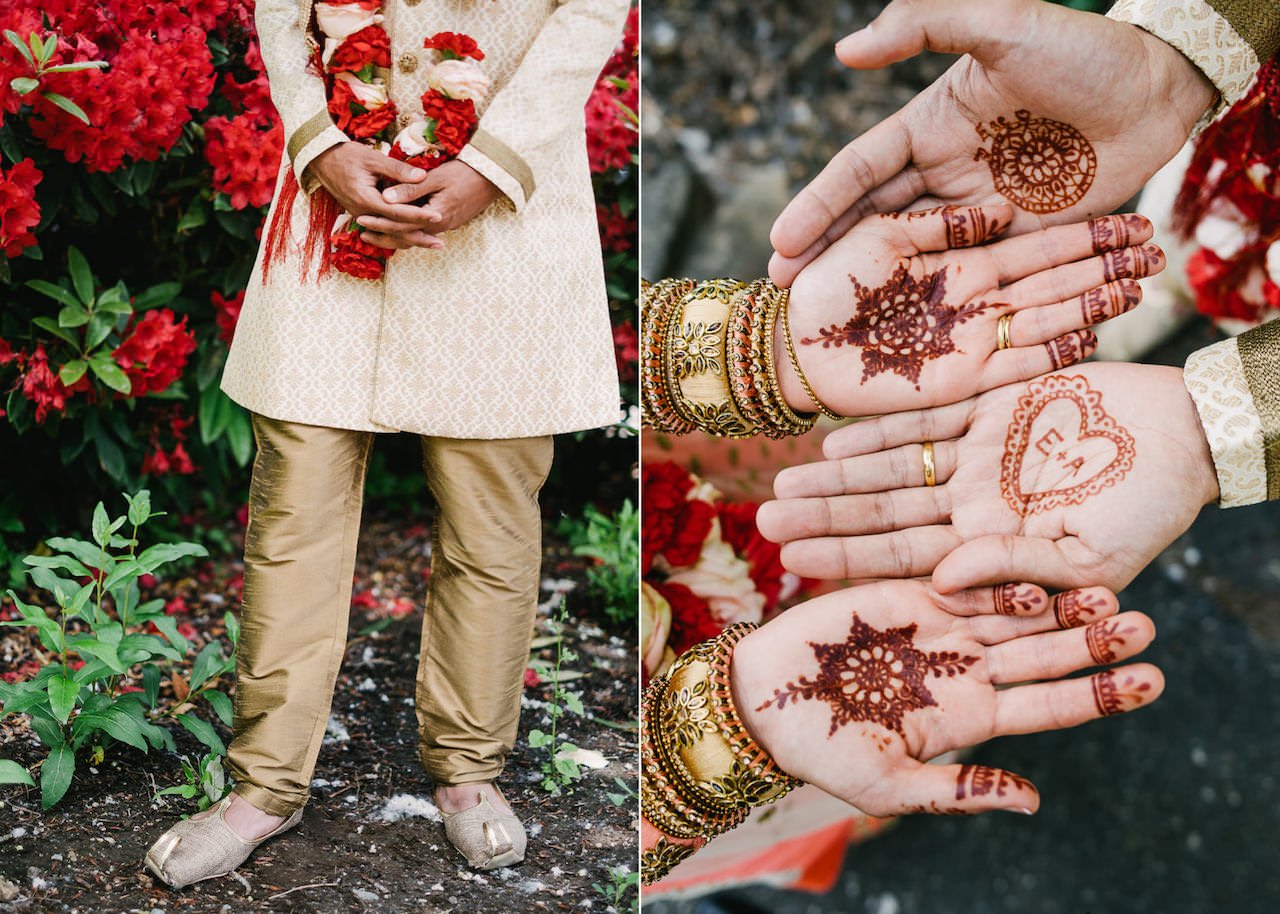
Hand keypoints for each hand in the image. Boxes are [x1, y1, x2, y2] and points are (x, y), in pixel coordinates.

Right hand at [306, 142, 442, 246]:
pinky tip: (415, 238)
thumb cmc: (346, 155)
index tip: (438, 216)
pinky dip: (400, 234)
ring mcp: (361, 216)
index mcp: (365, 199)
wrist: (321, 160)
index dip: (419, 215)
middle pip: (395, 230)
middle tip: (441, 244)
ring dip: (411, 239)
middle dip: (419, 237)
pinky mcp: (362, 215)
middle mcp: (363, 213)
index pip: (397, 213)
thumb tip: (423, 176)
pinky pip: (384, 229)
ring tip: (433, 244)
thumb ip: (397, 169)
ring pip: (390, 233)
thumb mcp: (373, 158)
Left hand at [355, 160, 501, 248]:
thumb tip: (385, 198)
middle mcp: (440, 226)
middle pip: (406, 236)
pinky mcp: (450, 221)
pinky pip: (424, 231)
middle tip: (361, 233)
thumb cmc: (466, 173)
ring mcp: (446, 225)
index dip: (380, 222)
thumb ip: (410, 189)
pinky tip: (400, 229)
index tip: (361, 218)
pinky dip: (409, 232)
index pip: (401, 224)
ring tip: (375, 234)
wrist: (495, 178)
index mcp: (434, 216)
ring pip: (415, 236)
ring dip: (395, 237)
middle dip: (384, 235)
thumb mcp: (436, 178)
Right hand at [732, 579, 1162, 815]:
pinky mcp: (908, 592)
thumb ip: (959, 791)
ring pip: (1015, 611)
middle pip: (1045, 652)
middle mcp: (967, 669)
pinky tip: (1039, 575)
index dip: (1100, 694)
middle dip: (1094, 640)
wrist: (762, 697)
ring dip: (1061, 604)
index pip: (1050, 705)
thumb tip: (1035, 802)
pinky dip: (1000, 577)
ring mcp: (941, 628)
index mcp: (971, 717)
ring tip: (1109, 595)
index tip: (1151, 682)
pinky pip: (964, 579)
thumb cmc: (821, 752)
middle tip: (1146, 626)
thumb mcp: (890, 784)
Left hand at [758, 362, 1219, 592]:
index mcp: (990, 546)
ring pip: (891, 468)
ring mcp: (978, 457)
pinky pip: (925, 420)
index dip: (846, 556)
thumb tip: (941, 582)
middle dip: (823, 515)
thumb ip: (1014, 568)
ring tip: (782, 479)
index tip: (789, 559)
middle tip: (762, 516)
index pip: (902, 556)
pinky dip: (883, 428)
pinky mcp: (991, 409)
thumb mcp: (1091, 556)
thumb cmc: (1152, 509)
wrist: (1190, 437)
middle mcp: (972, 504)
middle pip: (882, 513)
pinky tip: (832, 439)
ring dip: (838, 475)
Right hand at [768, 0, 1216, 286]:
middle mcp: (943, 175)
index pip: (858, 174)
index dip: (818, 207)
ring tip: (830, 324)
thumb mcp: (1001, 23)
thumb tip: (844, 50)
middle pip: (871, 224)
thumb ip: (925, 24)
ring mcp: (979, 215)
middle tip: (781, 295)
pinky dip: (935, 303)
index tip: (781, 243)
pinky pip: (969, 276)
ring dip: (872, 290)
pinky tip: (906, 333)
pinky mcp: (1018, 244)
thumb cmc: (1081, 49)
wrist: (1157, 88)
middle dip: (826, 258)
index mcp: (926, 128)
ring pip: (910, 257)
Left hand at [776, 205, 1163, 417]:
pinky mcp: (962, 381)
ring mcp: (973, 341)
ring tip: (1142, 286)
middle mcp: (974, 300)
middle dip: (1102, 266)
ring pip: (1046, 318)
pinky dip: (1056, 352)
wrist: (795, 348)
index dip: (1079, 233)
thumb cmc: (826, 286)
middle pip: (1053, 279)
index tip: (1128, 219)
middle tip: (1156, 248)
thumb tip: (1003, 207)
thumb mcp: (881, 238)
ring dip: (1092, 305)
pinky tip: (1096, 336)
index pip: (1032, 243)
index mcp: (956, 261)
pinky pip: (1019, 365)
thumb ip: (941, 225)